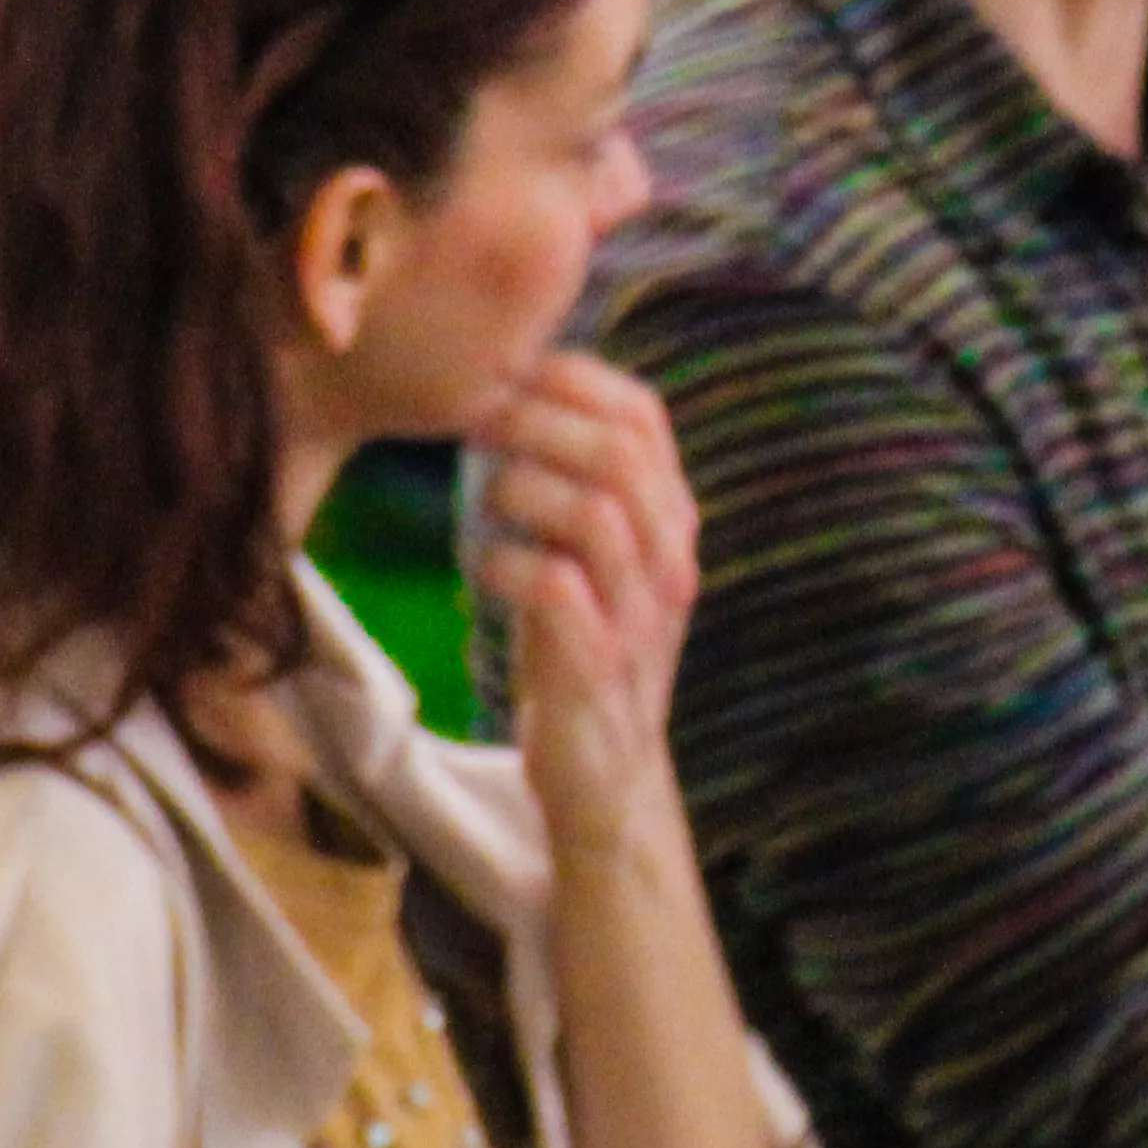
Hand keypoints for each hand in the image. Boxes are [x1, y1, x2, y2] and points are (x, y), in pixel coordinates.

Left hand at [475, 353, 699, 847]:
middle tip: (476, 418)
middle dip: (538, 421)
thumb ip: (579, 485)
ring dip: (522, 488)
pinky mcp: (598, 667)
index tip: (510, 370)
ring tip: (483, 494)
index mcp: (670, 522)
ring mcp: (639, 617)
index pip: (645, 418)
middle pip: (619, 454)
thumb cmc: (581, 647)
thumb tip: (512, 393)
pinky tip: (481, 566)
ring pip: (595, 513)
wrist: (606, 776)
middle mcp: (669, 562)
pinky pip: (555, 588)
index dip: (576, 379)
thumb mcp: (595, 559)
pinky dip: (506, 562)